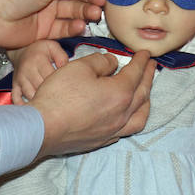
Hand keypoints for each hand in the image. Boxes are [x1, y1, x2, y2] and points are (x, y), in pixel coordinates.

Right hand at [11, 40, 68, 104]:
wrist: (21, 50)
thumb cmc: (40, 49)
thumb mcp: (52, 47)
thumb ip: (62, 56)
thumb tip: (66, 69)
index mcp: (39, 60)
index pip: (51, 77)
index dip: (60, 83)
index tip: (66, 88)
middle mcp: (28, 70)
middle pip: (41, 88)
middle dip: (51, 94)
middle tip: (61, 99)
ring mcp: (20, 79)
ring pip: (30, 95)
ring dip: (40, 101)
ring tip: (49, 106)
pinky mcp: (15, 85)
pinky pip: (16, 98)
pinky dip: (23, 105)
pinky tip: (32, 108)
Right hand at [30, 51, 154, 158]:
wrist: (42, 128)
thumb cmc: (59, 96)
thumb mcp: (79, 67)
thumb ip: (101, 61)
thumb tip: (112, 63)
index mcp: (120, 93)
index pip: (136, 73)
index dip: (141, 61)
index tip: (145, 53)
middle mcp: (122, 114)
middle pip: (142, 93)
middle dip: (148, 77)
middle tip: (152, 67)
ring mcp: (113, 130)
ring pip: (140, 116)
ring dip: (146, 102)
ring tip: (146, 93)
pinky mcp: (102, 140)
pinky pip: (127, 129)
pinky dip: (132, 118)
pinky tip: (127, 115)